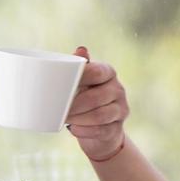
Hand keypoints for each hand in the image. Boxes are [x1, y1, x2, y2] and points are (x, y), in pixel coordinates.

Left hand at [66, 45, 129, 161]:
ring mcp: (121, 109)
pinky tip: (74, 129)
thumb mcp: (80, 82)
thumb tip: (81, 49)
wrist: (98, 128)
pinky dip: (84, 130)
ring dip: (79, 118)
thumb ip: (78, 66)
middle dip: (75, 105)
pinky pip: (101, 130)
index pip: (97, 72)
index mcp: (108, 72)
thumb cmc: (84, 99)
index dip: (79, 78)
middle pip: (96, 97)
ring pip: (100, 115)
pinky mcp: (117, 129)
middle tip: (59, 109)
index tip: (61, 86)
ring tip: (65, 119)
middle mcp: (118, 89)